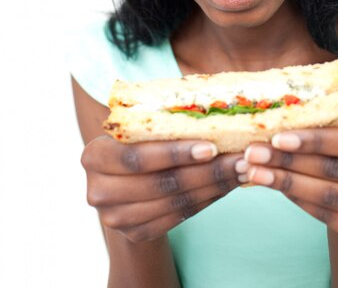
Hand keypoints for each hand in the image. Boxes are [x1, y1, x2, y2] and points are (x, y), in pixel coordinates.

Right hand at [82, 136, 240, 241]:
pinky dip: (208, 199)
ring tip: (242, 170)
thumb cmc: (136, 142)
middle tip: (241, 159)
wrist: (121, 182)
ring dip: (214, 186)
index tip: (211, 146)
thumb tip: (212, 103)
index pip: (136, 157)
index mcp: (94, 156)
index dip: (174, 153)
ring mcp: (117, 218)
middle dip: (206, 171)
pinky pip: (180, 216)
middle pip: (161, 183)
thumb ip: (159, 121)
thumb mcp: (136, 129)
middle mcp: (99, 191)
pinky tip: (228, 185)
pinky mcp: (136, 234)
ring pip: (175, 202)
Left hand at [240, 125, 337, 242]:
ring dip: (286, 183)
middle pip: (336, 171)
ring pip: (329, 197)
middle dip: (289, 162)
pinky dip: (298, 200)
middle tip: (253, 153)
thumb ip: (333, 125)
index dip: (315, 140)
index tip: (277, 137)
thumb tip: (278, 118)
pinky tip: (276, 186)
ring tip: (254, 172)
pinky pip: (328, 216)